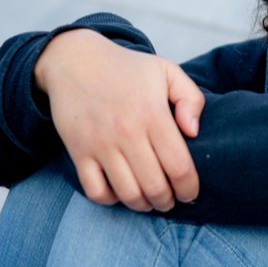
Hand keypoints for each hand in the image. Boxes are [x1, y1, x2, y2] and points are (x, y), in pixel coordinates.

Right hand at [34, 29, 203, 211]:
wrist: (74, 60)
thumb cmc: (126, 68)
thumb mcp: (166, 71)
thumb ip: (191, 98)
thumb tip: (193, 132)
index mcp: (153, 113)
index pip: (179, 167)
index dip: (189, 189)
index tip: (190, 193)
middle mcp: (127, 131)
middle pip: (155, 187)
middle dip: (167, 201)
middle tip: (170, 199)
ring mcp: (100, 144)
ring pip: (127, 194)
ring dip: (142, 205)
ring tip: (149, 200)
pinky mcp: (78, 151)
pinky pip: (95, 191)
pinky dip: (110, 200)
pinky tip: (120, 192)